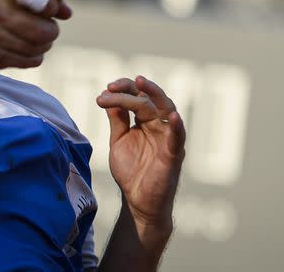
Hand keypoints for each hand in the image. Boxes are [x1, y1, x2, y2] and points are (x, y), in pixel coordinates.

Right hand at [0, 0, 70, 70]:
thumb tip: (67, 13)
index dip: (49, 4)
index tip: (53, 10)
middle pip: (43, 30)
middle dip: (51, 31)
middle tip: (47, 29)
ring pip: (38, 47)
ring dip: (43, 45)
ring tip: (35, 40)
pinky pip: (30, 60)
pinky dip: (34, 57)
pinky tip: (25, 50)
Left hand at [97, 76, 185, 227]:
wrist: (137, 200)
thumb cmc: (131, 170)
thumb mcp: (119, 141)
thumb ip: (117, 120)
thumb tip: (107, 96)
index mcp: (146, 120)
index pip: (137, 97)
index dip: (123, 90)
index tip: (105, 90)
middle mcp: (159, 125)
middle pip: (150, 99)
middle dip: (133, 88)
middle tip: (113, 86)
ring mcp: (167, 137)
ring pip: (166, 109)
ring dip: (155, 95)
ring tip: (142, 83)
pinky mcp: (173, 154)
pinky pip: (178, 138)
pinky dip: (177, 126)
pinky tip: (173, 116)